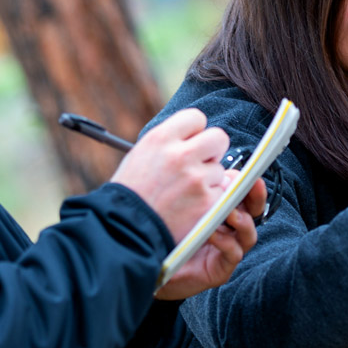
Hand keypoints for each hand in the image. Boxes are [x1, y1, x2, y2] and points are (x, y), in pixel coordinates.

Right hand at [111, 109, 229, 242]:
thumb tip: (199, 137)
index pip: (196, 117)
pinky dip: (211, 200)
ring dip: (209, 179)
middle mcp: (180, 155)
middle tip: (201, 162)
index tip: (192, 141)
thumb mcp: (141, 154)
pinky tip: (191, 207)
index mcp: (161, 138)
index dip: (196, 131)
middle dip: (213, 150)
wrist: (125, 230)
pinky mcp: (207, 202)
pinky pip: (222, 193)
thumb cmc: (132, 193)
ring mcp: (196, 179)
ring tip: (186, 192)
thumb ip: (171, 142)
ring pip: (221, 169)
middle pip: (219, 137)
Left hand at [154, 178, 266, 299]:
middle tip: (252, 187)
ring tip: (229, 212)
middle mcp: (229, 229)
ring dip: (241, 221)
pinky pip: (233, 253)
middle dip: (256, 198)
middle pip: (253, 212)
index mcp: (222, 211)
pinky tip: (212, 234)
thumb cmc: (168, 233)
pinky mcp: (222, 268)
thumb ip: (201, 191)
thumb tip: (219, 173)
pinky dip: (226, 242)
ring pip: (248, 234)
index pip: (242, 194)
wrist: (154, 265)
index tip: (251, 175)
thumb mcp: (183, 207)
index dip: (250, 184)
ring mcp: (228, 250)